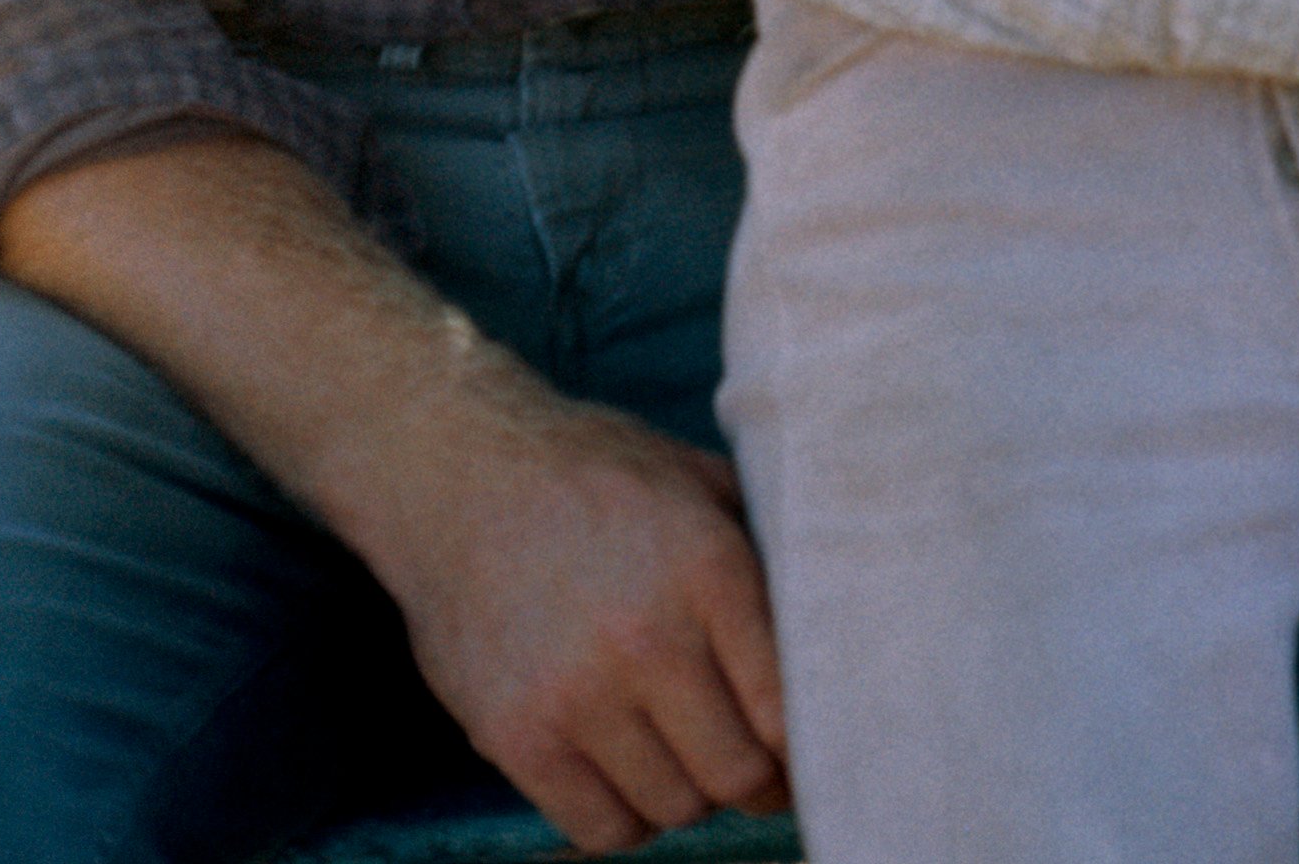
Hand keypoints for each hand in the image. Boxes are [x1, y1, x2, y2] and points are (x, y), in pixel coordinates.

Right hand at [0, 140, 788, 859]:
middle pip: (736, 775)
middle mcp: (648, 637)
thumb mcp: (696, 480)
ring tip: (680, 754)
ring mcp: (577, 694)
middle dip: (754, 783)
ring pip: (673, 808)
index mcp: (708, 567)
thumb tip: (843, 614)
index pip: (787, 709)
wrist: (455, 471)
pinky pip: (600, 828)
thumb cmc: (592, 473)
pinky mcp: (516, 736)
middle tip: (753, 771)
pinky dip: (624, 819)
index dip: (807, 747)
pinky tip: (625, 773)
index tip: (804, 751)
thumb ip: (764, 547)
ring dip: (686, 795)